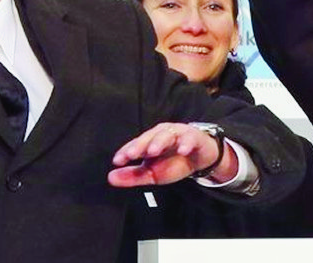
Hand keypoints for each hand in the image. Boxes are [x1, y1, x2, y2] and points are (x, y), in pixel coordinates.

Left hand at [107, 122, 237, 186]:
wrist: (201, 157)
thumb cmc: (175, 162)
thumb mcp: (152, 173)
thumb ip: (133, 176)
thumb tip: (110, 178)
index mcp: (150, 141)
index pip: (135, 145)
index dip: (126, 152)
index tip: (117, 161)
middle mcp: (162, 134)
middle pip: (149, 137)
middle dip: (140, 145)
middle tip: (131, 154)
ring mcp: (178, 134)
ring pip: (167, 135)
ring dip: (159, 142)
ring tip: (153, 151)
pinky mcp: (194, 137)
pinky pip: (189, 139)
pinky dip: (185, 144)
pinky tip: (182, 150)